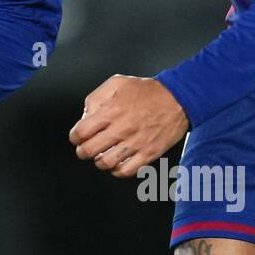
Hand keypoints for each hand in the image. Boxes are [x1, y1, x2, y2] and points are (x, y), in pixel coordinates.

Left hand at [69, 75, 188, 176]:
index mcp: (111, 111)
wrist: (179, 98)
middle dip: (83, 151)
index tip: (78, 137)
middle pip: (89, 151)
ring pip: (105, 163)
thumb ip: (96, 98)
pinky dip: (117, 170)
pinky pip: (126, 171)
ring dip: (99, 161)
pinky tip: (118, 162)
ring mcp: (135, 143)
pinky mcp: (148, 153)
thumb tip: (85, 117)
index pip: (81, 132)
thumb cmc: (148, 91)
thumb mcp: (117, 83)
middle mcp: (122, 129)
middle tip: (86, 149)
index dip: (75, 137)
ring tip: (103, 155)